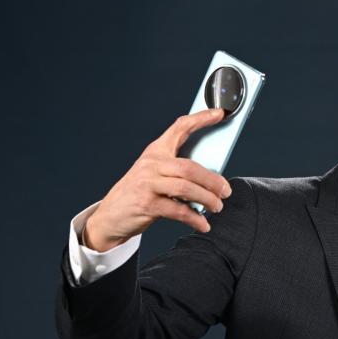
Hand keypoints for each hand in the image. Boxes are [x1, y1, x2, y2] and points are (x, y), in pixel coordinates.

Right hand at [83, 108, 230, 251]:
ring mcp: (147, 184)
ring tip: (217, 207)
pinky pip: (178, 211)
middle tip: (226, 191)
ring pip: (186, 187)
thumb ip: (178, 171)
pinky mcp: (146, 204)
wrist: (111, 215)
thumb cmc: (140, 192)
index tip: (219, 114)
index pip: (179, 128)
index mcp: (156, 152)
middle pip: (189, 167)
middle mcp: (151, 164)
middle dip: (213, 180)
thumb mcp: (154, 174)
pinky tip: (203, 224)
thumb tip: (214, 178)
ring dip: (207, 199)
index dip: (200, 119)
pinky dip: (195, 219)